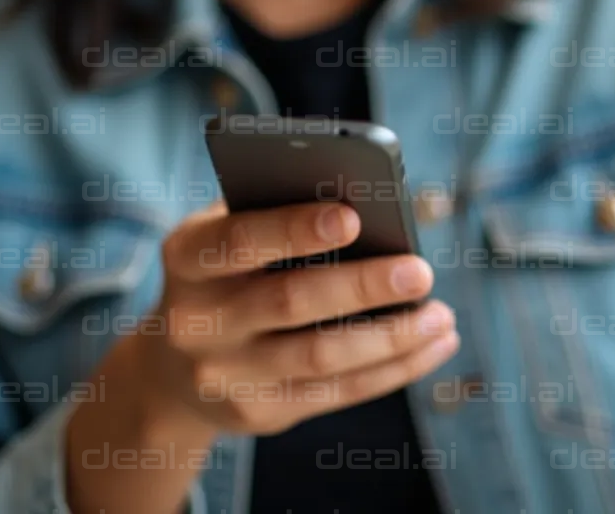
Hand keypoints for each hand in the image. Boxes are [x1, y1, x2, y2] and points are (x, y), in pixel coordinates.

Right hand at [66, 200, 458, 513]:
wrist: (174, 368)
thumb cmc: (226, 274)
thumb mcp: (227, 233)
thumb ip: (276, 211)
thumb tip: (364, 202)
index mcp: (188, 257)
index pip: (240, 241)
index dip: (295, 230)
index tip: (352, 217)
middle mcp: (198, 320)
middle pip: (290, 301)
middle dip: (362, 287)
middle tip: (420, 272)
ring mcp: (225, 374)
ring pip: (320, 356)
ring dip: (391, 337)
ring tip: (441, 316)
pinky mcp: (259, 412)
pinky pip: (336, 392)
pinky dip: (393, 369)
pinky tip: (432, 345)